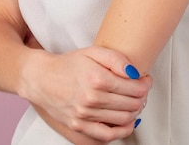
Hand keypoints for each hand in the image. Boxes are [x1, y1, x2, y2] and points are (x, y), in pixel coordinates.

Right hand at [20, 45, 150, 141]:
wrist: (42, 79)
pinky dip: (122, 131)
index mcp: (97, 79)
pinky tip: (128, 122)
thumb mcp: (93, 52)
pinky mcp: (78, 128)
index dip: (145, 84)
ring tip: (135, 102)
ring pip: (123, 120)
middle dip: (142, 97)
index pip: (134, 88)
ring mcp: (84, 116)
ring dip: (135, 112)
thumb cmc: (68, 64)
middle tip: (142, 90)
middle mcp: (91, 100)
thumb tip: (135, 71)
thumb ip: (116, 59)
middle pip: (131, 105)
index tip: (146, 80)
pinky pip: (107, 137)